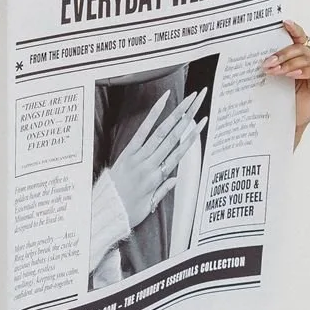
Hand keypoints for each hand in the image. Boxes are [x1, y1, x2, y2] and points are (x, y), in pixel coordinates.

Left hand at [106, 88, 205, 229]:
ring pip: (162, 131)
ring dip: (177, 113)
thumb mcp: (149, 206)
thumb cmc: (127, 211)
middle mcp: (151, 164)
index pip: (180, 153)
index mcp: (158, 178)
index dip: (193, 136)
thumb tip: (176, 178)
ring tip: (188, 98)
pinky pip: (143, 130)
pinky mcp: (128, 150)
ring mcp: (139, 155)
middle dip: (189, 116)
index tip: (203, 122)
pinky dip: (153, 114)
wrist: (106, 210)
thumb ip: (163, 190)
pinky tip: (163, 101)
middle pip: (175, 137)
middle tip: (200, 100)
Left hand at [263, 19, 309, 145]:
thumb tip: (260, 49)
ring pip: (307, 58)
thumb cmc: (278, 99)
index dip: (294, 30)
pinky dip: (306, 71)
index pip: (299, 38)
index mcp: (298, 57)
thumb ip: (273, 62)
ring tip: (275, 71)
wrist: (283, 122)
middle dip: (283, 53)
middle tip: (269, 62)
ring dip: (290, 64)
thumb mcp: (273, 77)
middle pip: (301, 48)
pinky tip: (294, 75)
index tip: (284, 23)